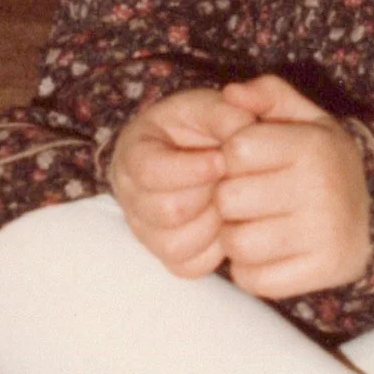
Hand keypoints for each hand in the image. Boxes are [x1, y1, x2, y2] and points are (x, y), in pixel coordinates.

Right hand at [109, 89, 254, 277]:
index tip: (221, 158)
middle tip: (231, 179)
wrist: (209, 151)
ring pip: (176, 245)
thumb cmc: (209, 125)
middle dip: (208, 194)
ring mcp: (147, 230)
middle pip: (166, 211)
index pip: (149, 170)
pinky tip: (227, 222)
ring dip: (213, 223)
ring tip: (230, 199)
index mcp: (134, 152)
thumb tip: (242, 124)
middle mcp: (131, 196)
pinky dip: (214, 248)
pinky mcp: (169, 256)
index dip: (190, 167)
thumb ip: (228, 110)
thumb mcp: (215, 106)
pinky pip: (189, 266)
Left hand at [213, 75, 371, 300]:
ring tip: (257, 224)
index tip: (249, 161)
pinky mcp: (319, 272)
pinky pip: (253, 279)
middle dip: (230, 198)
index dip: (232, 156)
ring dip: (237, 236)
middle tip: (251, 196)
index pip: (236, 149)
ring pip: (236, 243)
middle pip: (229, 198)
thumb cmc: (327, 162)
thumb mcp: (307, 118)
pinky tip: (269, 251)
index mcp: (312, 145)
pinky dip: (251, 269)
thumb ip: (268, 95)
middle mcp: (319, 188)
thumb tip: (230, 93)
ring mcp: (321, 234)